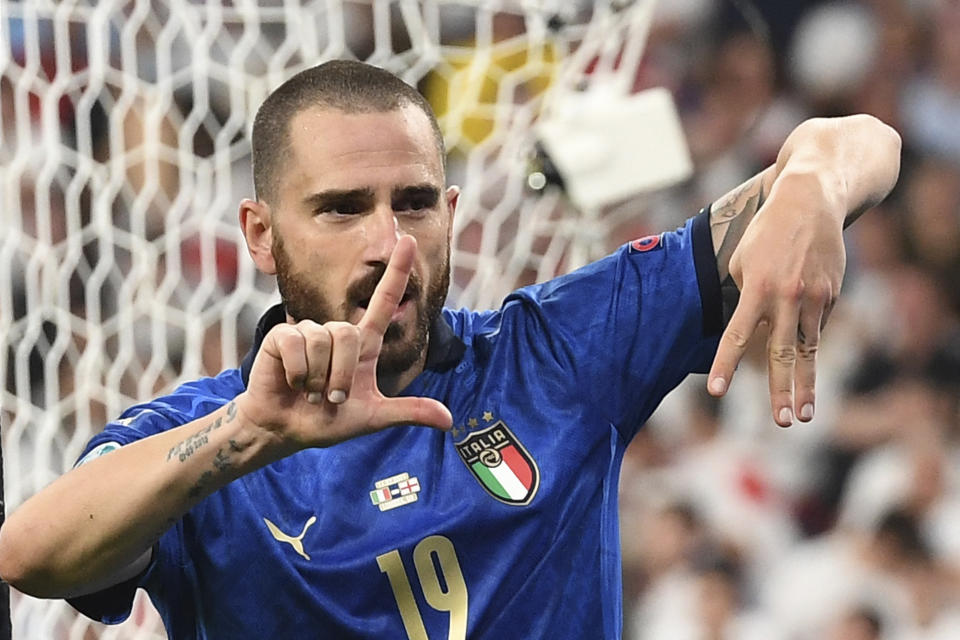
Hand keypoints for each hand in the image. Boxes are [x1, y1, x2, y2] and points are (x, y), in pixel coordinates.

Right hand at [236, 235, 452, 448]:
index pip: (385, 300)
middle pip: (350, 334)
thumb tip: (449, 420)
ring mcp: (309, 331)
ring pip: (324, 340)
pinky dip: (298, 372)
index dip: (397, 271)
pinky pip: (298, 344)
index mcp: (363, 344)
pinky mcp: (282, 337)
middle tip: (330, 398)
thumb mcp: (372, 417)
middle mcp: (337, 332)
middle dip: (341, 375)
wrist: (285, 430)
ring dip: (319, 377)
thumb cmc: (327, 421)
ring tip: (310, 392)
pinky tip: (292, 382)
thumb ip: (408, 412)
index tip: (407, 241)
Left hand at [707, 173, 844, 426]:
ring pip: (807, 351)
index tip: (716, 391)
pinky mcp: (831, 297)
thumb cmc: (767, 232)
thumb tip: (751, 328)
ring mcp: (813, 299)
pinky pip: (815, 328)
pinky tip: (805, 359)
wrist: (812, 201)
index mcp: (756, 288)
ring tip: (803, 416)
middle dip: (781, 391)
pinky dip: (808, 344)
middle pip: (782, 353)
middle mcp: (786, 297)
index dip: (725, 365)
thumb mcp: (742, 259)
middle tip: (782, 422)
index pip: (737, 336)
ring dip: (805, 386)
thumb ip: (744, 296)